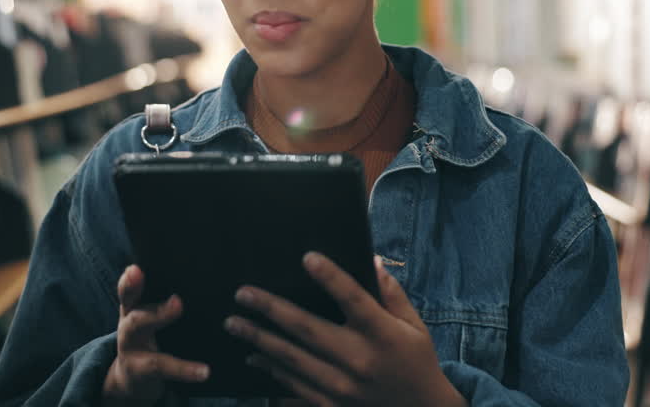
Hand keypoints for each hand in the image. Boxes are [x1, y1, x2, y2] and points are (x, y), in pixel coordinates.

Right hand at [103, 265, 210, 405]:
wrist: (130, 374)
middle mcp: (129, 330)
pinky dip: (186, 371)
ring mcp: (134, 355)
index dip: (129, 282)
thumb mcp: (146, 310)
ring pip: (150, 349)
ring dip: (175, 355)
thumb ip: (159, 290)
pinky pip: (165, 371)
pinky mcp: (143, 374)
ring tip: (192, 335)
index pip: (128, 293)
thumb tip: (193, 264)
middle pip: (136, 320)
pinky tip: (205, 371)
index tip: (135, 270)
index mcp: (132, 310)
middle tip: (177, 303)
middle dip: (156, 313)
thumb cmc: (146, 333)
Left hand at [225, 254, 467, 406]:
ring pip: (293, 360)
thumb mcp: (413, 324)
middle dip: (272, 310)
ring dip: (260, 340)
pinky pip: (295, 387)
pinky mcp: (332, 405)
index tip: (308, 257)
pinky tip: (253, 355)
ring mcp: (344, 387)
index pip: (354, 300)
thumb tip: (372, 261)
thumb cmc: (416, 359)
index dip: (331, 278)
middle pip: (309, 330)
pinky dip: (272, 371)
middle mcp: (360, 360)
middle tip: (243, 294)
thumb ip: (391, 294)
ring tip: (234, 324)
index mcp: (383, 335)